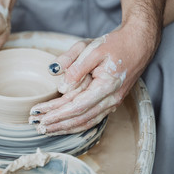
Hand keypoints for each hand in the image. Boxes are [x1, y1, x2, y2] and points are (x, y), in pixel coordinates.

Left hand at [29, 23, 158, 134]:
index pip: (76, 106)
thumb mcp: (92, 48)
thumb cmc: (114, 44)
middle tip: (36, 125)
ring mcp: (111, 104)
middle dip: (56, 124)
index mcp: (106, 86)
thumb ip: (75, 66)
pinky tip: (61, 127)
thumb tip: (61, 88)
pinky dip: (74, 125)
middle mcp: (110, 99)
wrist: (138, 44)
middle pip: (79, 118)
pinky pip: (91, 120)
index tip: (39, 115)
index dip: (56, 113)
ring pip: (85, 123)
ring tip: (45, 130)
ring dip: (64, 128)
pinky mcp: (109, 104)